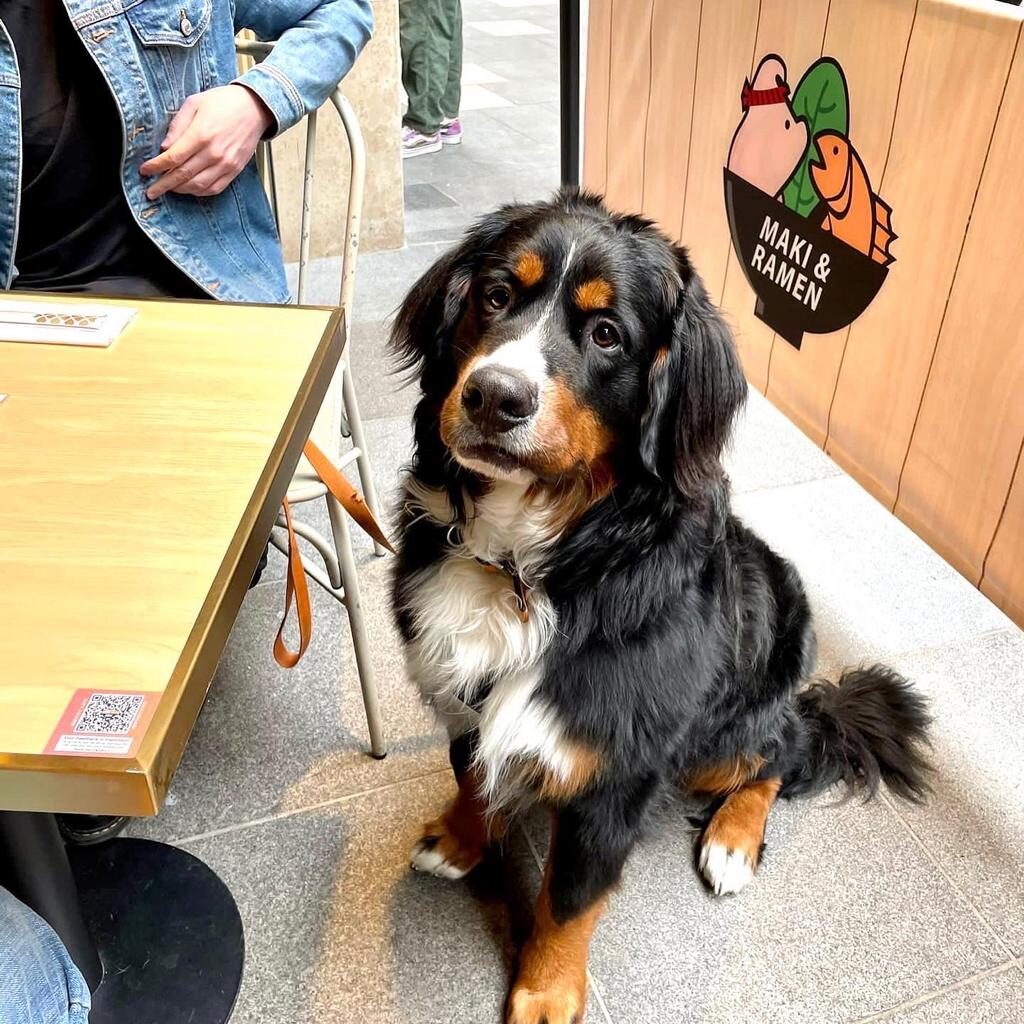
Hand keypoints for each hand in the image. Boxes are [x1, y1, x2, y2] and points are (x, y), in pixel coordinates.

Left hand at [140, 84, 273, 198]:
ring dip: (180, 190)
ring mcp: (225, 164)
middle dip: (163, 185)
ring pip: (197, 186)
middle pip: (182, 175)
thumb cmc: (223, 103)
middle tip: (151, 191)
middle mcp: (213, 153)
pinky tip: (189, 189)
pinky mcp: (234, 170)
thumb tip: (165, 147)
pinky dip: (199, 192)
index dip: (156, 167)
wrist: (254, 109)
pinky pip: (214, 188)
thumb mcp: (194, 104)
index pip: (173, 158)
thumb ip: (177, 126)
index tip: (144, 171)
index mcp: (201, 134)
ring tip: (168, 189)